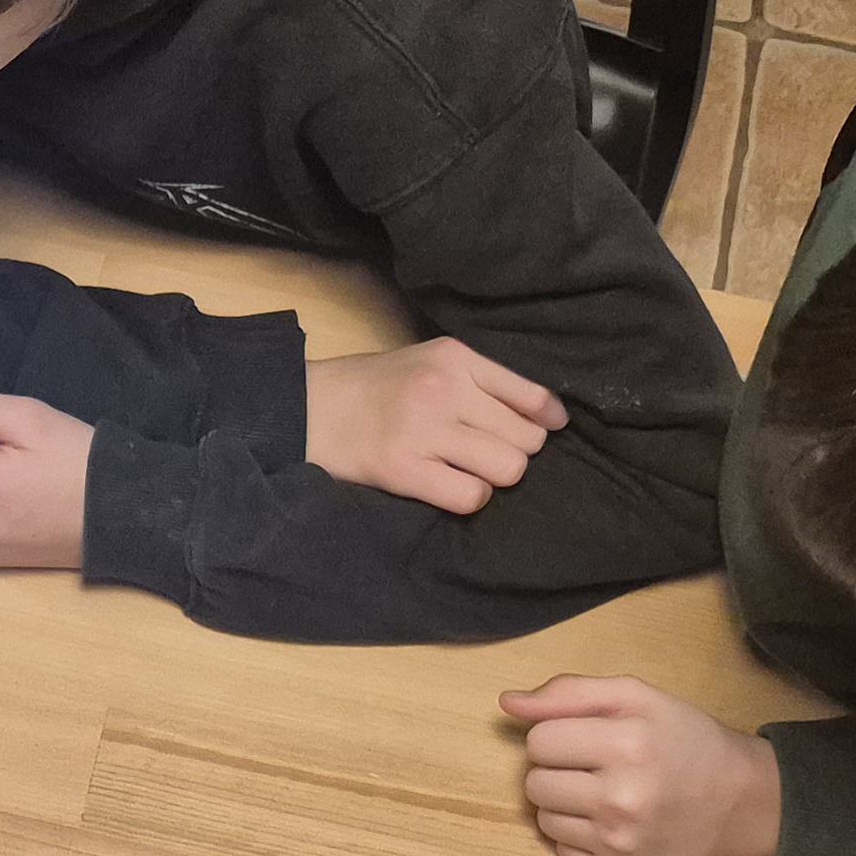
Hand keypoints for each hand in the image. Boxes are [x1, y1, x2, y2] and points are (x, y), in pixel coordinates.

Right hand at [304, 337, 564, 513]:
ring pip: (507, 468)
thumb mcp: (429, 362)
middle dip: (516, 452)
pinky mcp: (404, 469)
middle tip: (489, 453)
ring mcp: (424, 430)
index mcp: (455, 358)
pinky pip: (471, 496)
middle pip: (526, 438)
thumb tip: (546, 415)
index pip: (531, 396)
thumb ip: (481, 380)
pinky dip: (468, 497)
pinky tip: (449, 486)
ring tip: (470, 470)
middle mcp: (444, 389)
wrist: (307, 407)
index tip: (545, 431)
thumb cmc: (374, 387)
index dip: (548, 421)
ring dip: (494, 477)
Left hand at [504, 677, 781, 855]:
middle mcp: (621, 798)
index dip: (557, 735)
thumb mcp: (637, 697)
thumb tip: (508, 704)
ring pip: (543, 820)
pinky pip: (561, 851)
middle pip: (534, 784)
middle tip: (596, 767)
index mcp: (627, 745)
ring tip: (604, 794)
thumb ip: (569, 693)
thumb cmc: (684, 740)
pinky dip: (578, 835)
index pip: (538, 742)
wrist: (740, 802)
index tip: (588, 738)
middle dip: (557, 771)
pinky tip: (612, 823)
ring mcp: (619, 843)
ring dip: (564, 804)